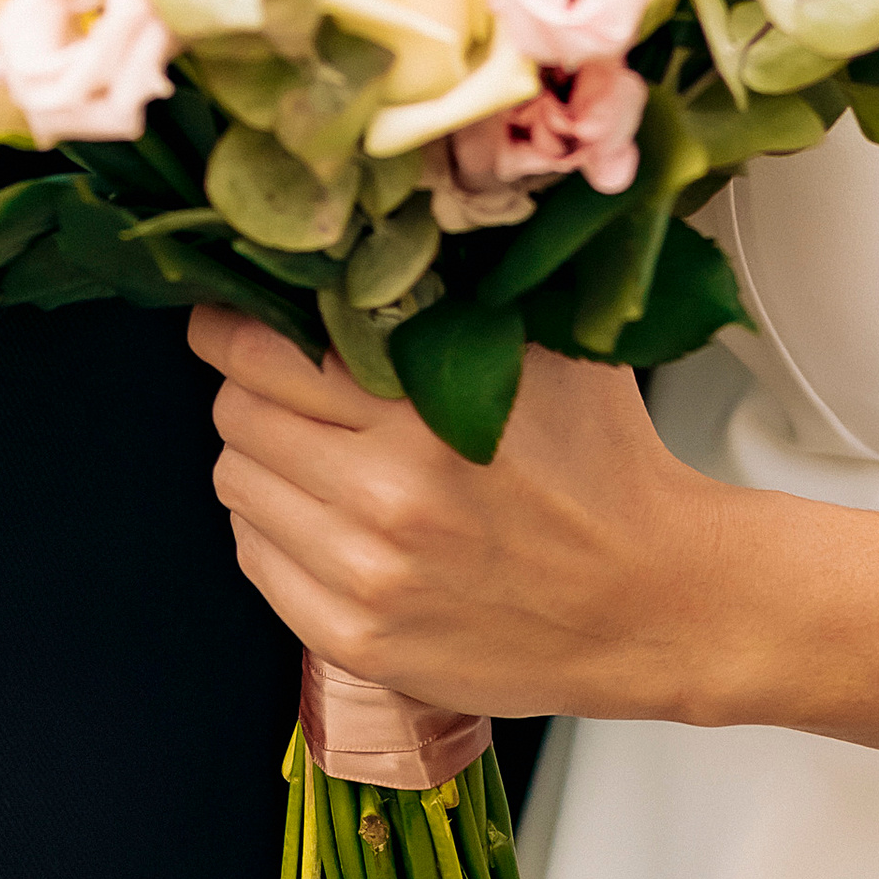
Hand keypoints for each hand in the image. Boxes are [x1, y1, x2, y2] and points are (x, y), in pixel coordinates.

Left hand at [191, 307, 728, 722]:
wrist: (650, 599)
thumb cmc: (602, 461)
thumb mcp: (545, 346)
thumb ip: (451, 295)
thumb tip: (365, 237)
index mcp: (425, 410)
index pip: (264, 350)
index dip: (234, 322)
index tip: (229, 311)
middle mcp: (384, 497)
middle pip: (237, 413)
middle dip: (247, 383)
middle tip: (278, 376)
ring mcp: (366, 577)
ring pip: (237, 484)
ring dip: (259, 455)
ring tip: (310, 446)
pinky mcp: (357, 640)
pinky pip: (256, 559)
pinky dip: (273, 526)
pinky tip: (321, 512)